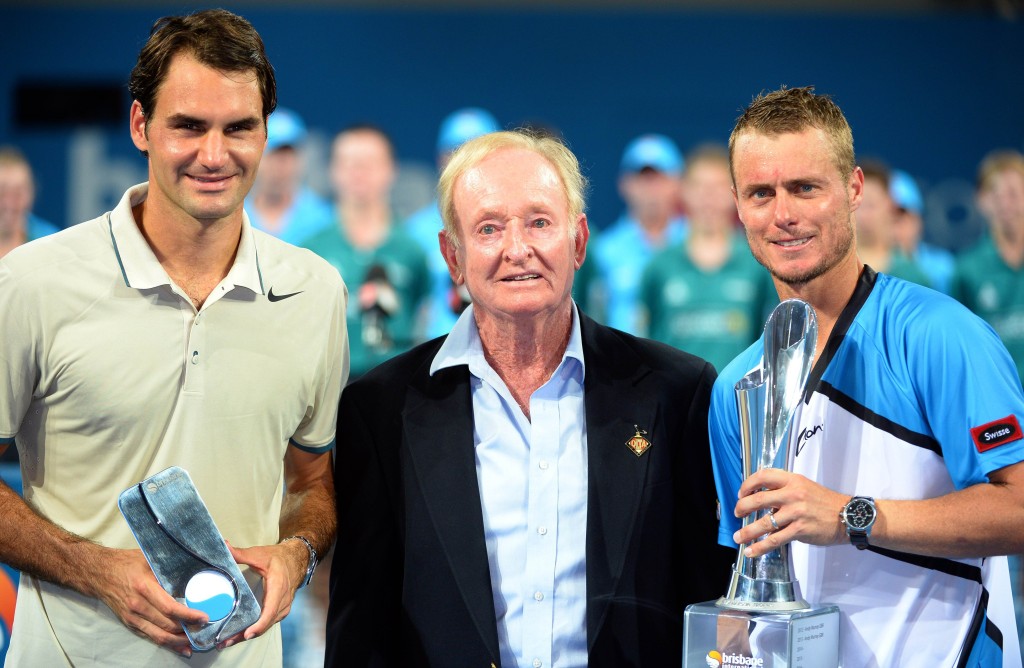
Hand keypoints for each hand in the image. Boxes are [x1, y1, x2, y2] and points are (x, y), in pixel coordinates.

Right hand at [92, 548, 207, 656]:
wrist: (99, 573)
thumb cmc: (127, 563)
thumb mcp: (149, 558)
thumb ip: (169, 566)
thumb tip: (195, 567)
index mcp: (144, 587)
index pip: (169, 607)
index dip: (188, 615)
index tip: (204, 617)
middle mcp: (137, 605)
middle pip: (167, 625)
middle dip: (188, 630)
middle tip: (205, 629)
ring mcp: (132, 617)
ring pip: (159, 635)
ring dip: (178, 641)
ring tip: (195, 642)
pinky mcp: (129, 623)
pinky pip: (150, 636)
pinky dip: (166, 643)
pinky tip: (179, 647)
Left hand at [215, 540, 306, 649]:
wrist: (296, 559)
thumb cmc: (277, 557)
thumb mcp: (259, 554)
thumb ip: (240, 553)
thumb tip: (224, 546)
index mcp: (278, 586)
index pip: (270, 610)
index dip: (259, 624)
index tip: (247, 634)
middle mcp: (283, 600)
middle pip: (266, 623)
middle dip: (246, 634)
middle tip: (225, 642)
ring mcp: (283, 607)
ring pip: (266, 625)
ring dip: (248, 634)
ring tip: (228, 641)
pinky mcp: (280, 610)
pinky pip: (268, 623)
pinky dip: (255, 629)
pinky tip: (240, 634)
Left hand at [732, 468, 848, 557]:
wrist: (848, 516)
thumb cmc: (825, 502)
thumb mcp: (804, 486)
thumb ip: (784, 490)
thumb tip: (762, 500)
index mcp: (793, 480)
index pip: (763, 476)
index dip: (748, 484)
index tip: (741, 493)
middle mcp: (793, 494)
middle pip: (758, 499)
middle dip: (742, 507)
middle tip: (737, 514)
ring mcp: (796, 513)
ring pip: (764, 523)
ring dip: (747, 531)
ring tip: (738, 537)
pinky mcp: (800, 530)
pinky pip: (775, 539)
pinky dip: (761, 546)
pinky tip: (751, 550)